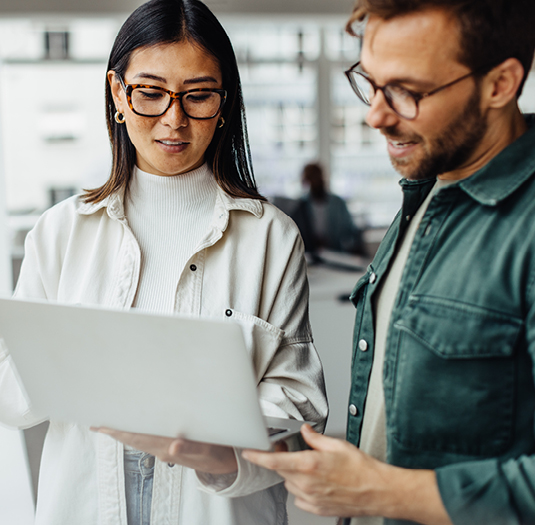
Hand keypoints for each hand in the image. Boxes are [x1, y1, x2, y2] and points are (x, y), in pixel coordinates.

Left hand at [91, 427, 237, 474]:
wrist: (226, 464)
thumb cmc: (217, 453)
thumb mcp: (208, 449)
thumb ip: (190, 447)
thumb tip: (173, 446)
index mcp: (167, 447)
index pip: (136, 437)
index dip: (118, 431)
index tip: (101, 425)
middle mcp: (162, 448)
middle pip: (133, 439)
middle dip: (115, 430)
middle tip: (97, 421)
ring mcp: (165, 448)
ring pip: (139, 439)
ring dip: (124, 431)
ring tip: (110, 422)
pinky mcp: (171, 446)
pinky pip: (148, 438)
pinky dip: (137, 432)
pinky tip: (135, 426)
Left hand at [242, 424, 451, 524]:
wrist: (377, 491)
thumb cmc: (361, 468)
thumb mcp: (337, 445)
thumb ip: (315, 438)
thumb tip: (305, 432)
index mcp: (309, 465)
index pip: (274, 461)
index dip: (258, 456)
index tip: (248, 452)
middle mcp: (307, 483)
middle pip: (281, 470)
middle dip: (283, 460)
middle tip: (294, 451)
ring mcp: (311, 498)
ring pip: (289, 483)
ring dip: (294, 474)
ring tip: (313, 468)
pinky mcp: (317, 509)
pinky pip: (299, 497)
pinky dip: (302, 488)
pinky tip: (317, 482)